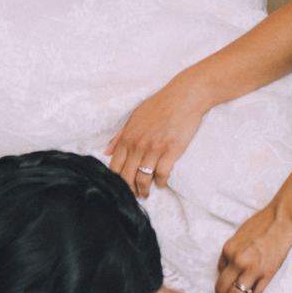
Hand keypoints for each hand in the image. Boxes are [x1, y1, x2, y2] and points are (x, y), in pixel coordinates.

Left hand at [105, 77, 206, 198]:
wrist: (184, 97)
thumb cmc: (160, 105)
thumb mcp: (135, 117)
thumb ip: (120, 136)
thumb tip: (107, 151)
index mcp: (127, 137)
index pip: (115, 167)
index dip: (116, 181)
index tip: (120, 187)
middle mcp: (138, 145)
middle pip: (127, 176)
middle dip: (129, 190)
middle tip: (133, 195)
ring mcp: (154, 149)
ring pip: (143, 179)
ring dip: (143, 190)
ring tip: (145, 193)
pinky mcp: (171, 151)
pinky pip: (162, 174)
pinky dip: (160, 182)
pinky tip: (161, 183)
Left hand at [215, 199, 291, 292]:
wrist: (282, 219)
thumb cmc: (263, 222)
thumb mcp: (240, 235)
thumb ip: (233, 251)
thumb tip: (230, 267)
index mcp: (228, 250)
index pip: (219, 272)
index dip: (220, 284)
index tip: (222, 292)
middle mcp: (237, 262)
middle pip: (222, 289)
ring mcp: (252, 270)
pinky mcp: (267, 275)